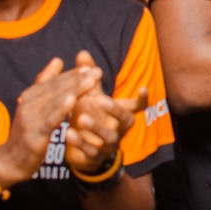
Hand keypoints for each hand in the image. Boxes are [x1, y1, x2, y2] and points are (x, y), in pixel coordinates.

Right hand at [0, 58, 98, 188]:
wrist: (10, 162)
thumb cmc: (28, 132)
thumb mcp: (35, 106)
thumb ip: (46, 84)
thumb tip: (58, 60)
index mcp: (30, 96)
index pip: (54, 81)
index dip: (73, 74)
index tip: (91, 67)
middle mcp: (28, 105)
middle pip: (56, 89)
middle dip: (78, 79)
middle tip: (97, 71)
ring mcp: (29, 120)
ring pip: (55, 102)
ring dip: (74, 90)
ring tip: (91, 82)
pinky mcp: (33, 136)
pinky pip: (49, 121)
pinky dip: (60, 109)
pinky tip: (72, 101)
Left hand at [64, 51, 145, 174]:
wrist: (84, 150)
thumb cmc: (91, 115)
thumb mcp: (90, 95)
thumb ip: (88, 76)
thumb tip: (82, 53)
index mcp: (123, 113)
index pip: (138, 106)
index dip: (142, 98)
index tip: (142, 87)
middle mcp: (120, 128)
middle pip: (126, 120)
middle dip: (114, 110)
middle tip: (100, 100)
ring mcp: (110, 144)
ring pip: (108, 138)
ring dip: (95, 128)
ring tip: (81, 118)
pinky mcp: (96, 156)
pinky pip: (91, 150)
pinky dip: (80, 142)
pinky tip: (68, 133)